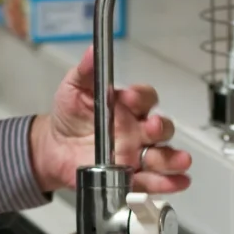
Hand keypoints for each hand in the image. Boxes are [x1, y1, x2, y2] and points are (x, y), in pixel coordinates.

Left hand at [30, 46, 192, 193]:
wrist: (54, 149)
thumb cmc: (69, 116)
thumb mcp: (74, 88)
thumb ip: (86, 71)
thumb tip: (93, 51)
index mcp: (127, 107)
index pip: (145, 98)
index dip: (140, 97)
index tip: (127, 98)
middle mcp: (137, 130)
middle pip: (161, 128)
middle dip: (160, 128)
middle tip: (150, 129)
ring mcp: (137, 154)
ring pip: (163, 155)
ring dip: (173, 159)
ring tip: (179, 161)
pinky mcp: (131, 177)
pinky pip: (153, 181)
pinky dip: (167, 183)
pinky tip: (176, 182)